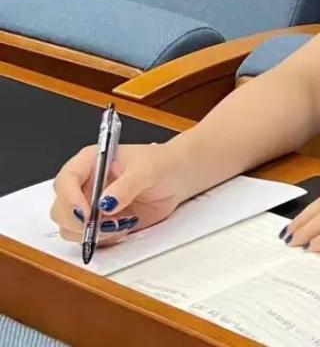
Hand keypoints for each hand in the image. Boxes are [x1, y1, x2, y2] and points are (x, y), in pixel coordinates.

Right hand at [50, 142, 188, 246]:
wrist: (177, 179)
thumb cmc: (161, 164)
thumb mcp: (147, 169)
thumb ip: (127, 185)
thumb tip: (106, 204)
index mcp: (90, 163)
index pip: (65, 181)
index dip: (70, 199)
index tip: (87, 212)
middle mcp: (84, 186)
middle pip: (60, 210)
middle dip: (79, 222)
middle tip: (106, 224)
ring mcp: (91, 207)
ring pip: (71, 229)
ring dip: (93, 233)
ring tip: (122, 223)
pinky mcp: (102, 224)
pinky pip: (90, 239)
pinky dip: (104, 239)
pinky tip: (125, 227)